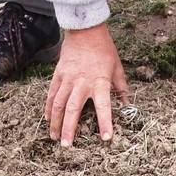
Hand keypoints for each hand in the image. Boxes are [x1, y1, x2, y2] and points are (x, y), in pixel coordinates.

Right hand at [45, 24, 128, 146]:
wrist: (85, 29)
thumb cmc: (104, 49)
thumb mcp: (118, 68)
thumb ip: (122, 89)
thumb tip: (128, 106)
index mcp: (100, 82)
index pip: (104, 107)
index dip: (105, 123)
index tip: (106, 139)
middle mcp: (82, 83)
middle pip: (73, 110)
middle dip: (69, 129)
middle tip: (66, 145)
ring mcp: (68, 79)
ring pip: (59, 104)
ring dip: (56, 122)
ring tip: (54, 137)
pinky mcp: (58, 74)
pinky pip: (52, 94)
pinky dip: (49, 107)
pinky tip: (48, 119)